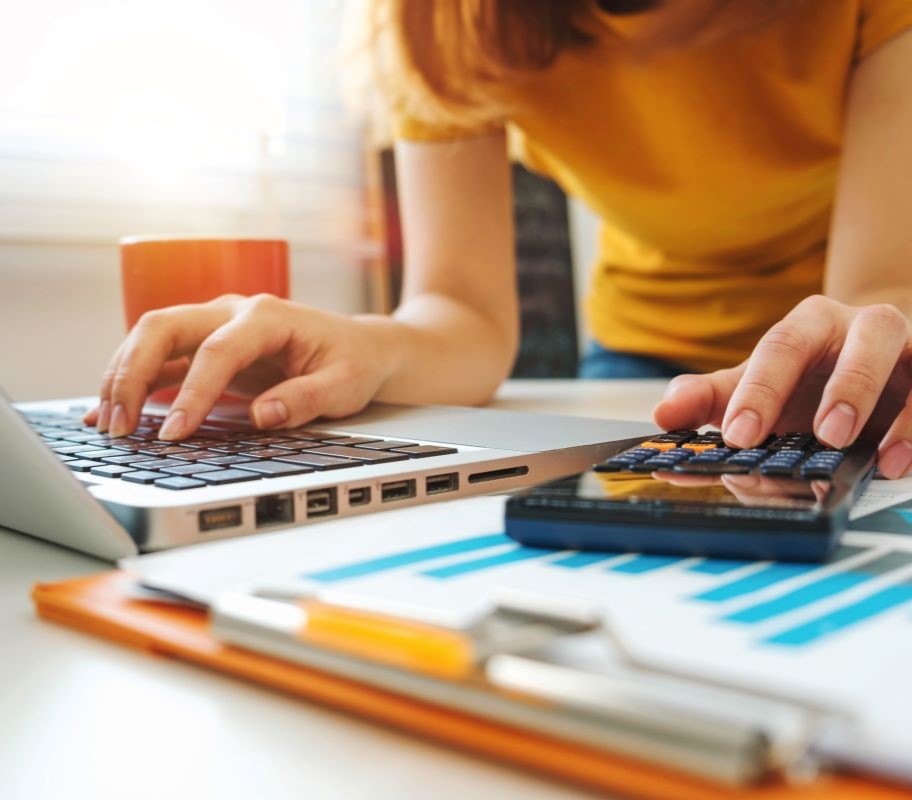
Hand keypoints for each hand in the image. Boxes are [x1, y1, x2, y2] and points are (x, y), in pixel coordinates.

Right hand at [83, 294, 396, 439]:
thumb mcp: (344, 386)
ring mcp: (216, 325)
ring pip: (152, 337)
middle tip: (119, 425)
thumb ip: (305, 399)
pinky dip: (133, 381)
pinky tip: (111, 410)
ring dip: (123, 376)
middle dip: (132, 373)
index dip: (193, 393)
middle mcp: (233, 312)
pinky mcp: (207, 345)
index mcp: (268, 317)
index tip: (176, 433)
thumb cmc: (352, 363)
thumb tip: (261, 416)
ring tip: (108, 423)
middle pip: (164, 327)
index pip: (218, 351)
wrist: (359, 347)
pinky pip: (161, 357)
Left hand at [653, 295, 911, 478]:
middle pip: (864, 337)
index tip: (737, 435)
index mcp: (810, 324)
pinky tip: (900, 463)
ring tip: (873, 455)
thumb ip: (712, 399)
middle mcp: (866, 326)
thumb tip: (663, 415)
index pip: (782, 347)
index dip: (760, 390)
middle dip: (845, 386)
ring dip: (901, 410)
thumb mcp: (758, 386)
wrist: (873, 363)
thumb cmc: (807, 377)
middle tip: (823, 435)